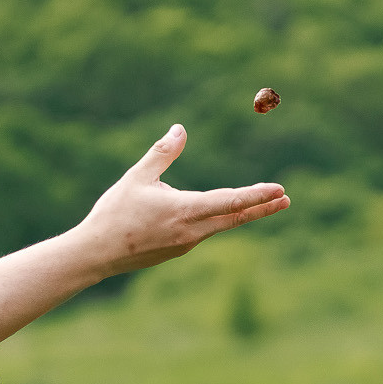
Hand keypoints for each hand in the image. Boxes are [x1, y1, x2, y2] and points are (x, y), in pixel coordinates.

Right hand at [81, 124, 288, 274]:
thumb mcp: (137, 177)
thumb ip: (162, 153)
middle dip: (263, 208)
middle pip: (236, 218)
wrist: (97, 254)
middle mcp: (192, 231)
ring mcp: (187, 244)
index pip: (231, 202)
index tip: (280, 191)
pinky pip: (204, 231)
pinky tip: (216, 212)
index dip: (258, 196)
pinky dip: (218, 219)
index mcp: (185, 210)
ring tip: (264, 203)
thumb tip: (180, 129)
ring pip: (221, 225)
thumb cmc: (114, 213)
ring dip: (243, 213)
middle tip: (286, 199)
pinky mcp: (179, 250)